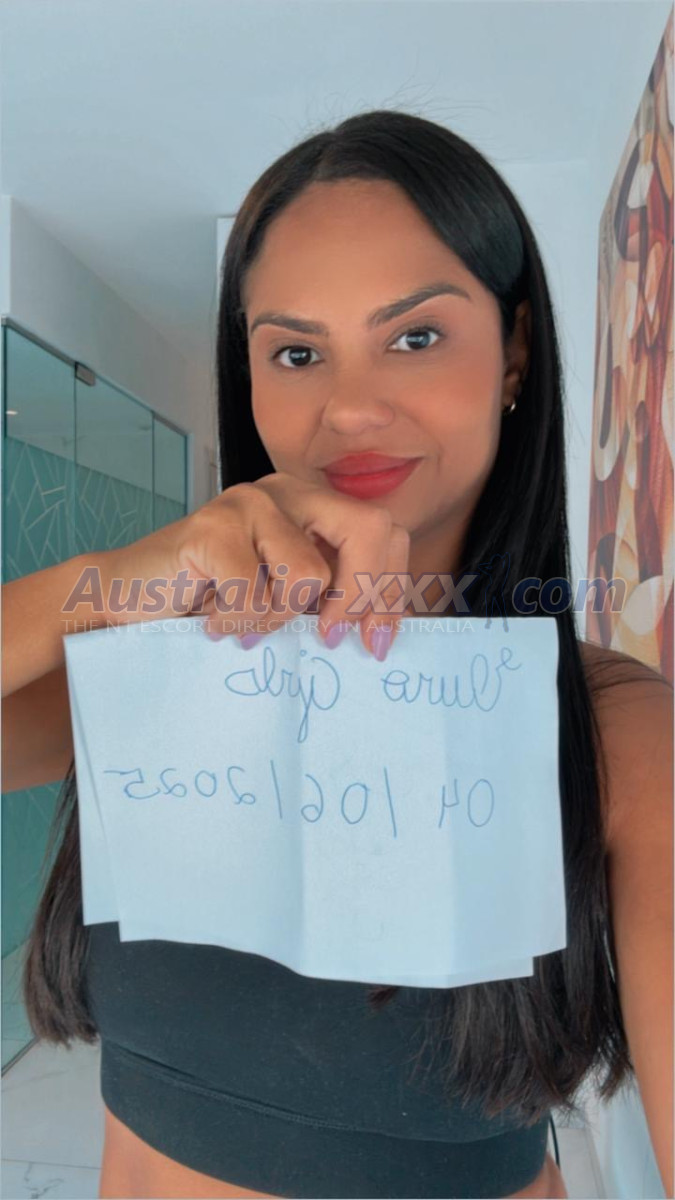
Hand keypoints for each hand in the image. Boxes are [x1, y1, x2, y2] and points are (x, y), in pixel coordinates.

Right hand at [99, 471, 409, 658]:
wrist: (129, 598)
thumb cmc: (213, 601)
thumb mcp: (286, 598)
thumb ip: (331, 599)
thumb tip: (382, 634)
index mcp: (314, 503)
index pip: (387, 532)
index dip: (392, 590)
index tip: (376, 642)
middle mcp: (287, 491)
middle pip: (370, 529)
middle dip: (361, 596)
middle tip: (328, 637)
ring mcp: (249, 503)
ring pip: (310, 574)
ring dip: (278, 617)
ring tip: (243, 620)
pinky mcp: (213, 527)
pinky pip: (255, 596)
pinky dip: (236, 624)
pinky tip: (212, 619)